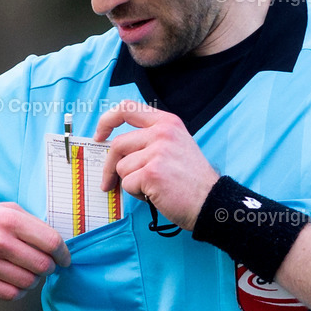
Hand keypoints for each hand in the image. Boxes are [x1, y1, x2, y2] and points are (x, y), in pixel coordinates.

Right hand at [0, 202, 69, 299]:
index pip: (51, 241)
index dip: (63, 254)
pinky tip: (13, 282)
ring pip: (28, 282)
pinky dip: (18, 291)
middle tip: (44, 266)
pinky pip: (10, 294)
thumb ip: (29, 222)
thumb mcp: (1, 209)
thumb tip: (56, 244)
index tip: (64, 259)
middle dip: (49, 268)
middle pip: (43, 265)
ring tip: (24, 272)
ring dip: (32, 280)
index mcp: (8, 219)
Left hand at [95, 101, 219, 230]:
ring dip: (131, 182)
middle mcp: (163, 133)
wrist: (211, 202)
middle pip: (118, 144)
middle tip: (107, 182)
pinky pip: (127, 184)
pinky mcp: (152, 173)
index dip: (107, 120)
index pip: (127, 108)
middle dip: (109, 166)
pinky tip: (155, 194)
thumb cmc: (191, 180)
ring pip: (121, 167)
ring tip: (153, 187)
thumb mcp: (176, 145)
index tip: (99, 135)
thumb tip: (115, 146)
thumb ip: (150, 139)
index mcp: (167, 122)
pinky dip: (136, 194)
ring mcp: (158, 152)